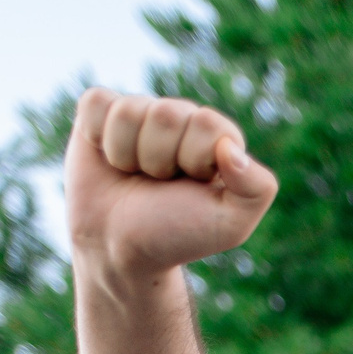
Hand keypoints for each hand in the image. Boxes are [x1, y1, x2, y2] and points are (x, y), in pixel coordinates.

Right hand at [67, 89, 277, 282]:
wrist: (120, 250)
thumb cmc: (177, 235)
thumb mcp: (231, 224)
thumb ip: (256, 189)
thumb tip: (231, 147)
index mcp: (217, 137)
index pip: (207, 122)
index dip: (193, 159)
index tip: (190, 186)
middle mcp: (181, 119)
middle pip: (166, 114)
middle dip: (159, 160)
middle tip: (158, 185)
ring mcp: (141, 113)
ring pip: (129, 111)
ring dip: (127, 155)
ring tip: (134, 177)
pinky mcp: (101, 113)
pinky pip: (96, 103)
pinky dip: (97, 137)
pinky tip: (109, 160)